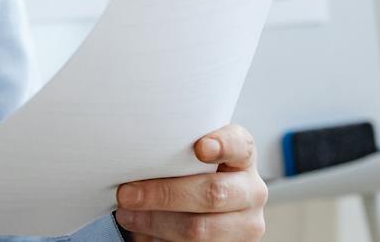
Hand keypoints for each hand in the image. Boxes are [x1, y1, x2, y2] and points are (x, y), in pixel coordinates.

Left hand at [112, 124, 267, 241]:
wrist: (202, 202)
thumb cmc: (190, 170)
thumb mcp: (189, 154)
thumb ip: (177, 147)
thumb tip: (135, 150)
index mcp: (244, 156)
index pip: (240, 146)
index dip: (222, 145)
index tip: (200, 148)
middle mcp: (252, 190)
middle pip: (212, 193)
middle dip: (164, 194)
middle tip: (127, 193)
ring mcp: (246, 224)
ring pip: (199, 228)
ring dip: (156, 222)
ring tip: (127, 215)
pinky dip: (162, 240)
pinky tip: (145, 233)